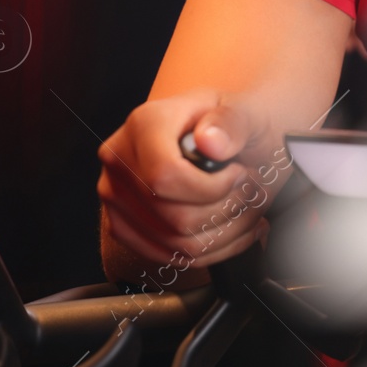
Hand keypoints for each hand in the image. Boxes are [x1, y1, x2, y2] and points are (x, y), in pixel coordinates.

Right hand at [97, 90, 276, 272]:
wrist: (225, 136)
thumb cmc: (235, 122)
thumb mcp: (249, 109)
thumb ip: (233, 122)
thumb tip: (210, 142)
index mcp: (145, 124)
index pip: (165, 177)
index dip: (211, 187)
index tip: (239, 173)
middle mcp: (120, 159)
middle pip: (175, 217)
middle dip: (226, 210)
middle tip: (249, 189)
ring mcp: (117, 195)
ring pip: (176, 244)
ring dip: (226, 231)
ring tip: (246, 207)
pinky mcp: (123, 224)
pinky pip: (169, 257)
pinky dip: (214, 249)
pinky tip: (235, 225)